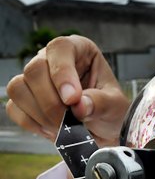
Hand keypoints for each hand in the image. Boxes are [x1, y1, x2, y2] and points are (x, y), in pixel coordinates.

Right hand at [6, 35, 129, 146]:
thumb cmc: (112, 110)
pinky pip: (14, 108)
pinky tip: (54, 130)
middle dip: (52, 102)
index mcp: (79, 49)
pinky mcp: (25, 100)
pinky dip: (33, 123)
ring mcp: (35, 79)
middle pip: (34, 70)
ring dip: (41, 114)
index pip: (60, 48)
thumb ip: (101, 102)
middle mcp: (52, 59)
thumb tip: (79, 106)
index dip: (62, 73)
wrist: (105, 131)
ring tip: (65, 127)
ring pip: (18, 88)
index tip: (72, 99)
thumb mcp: (116, 105)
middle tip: (71, 121)